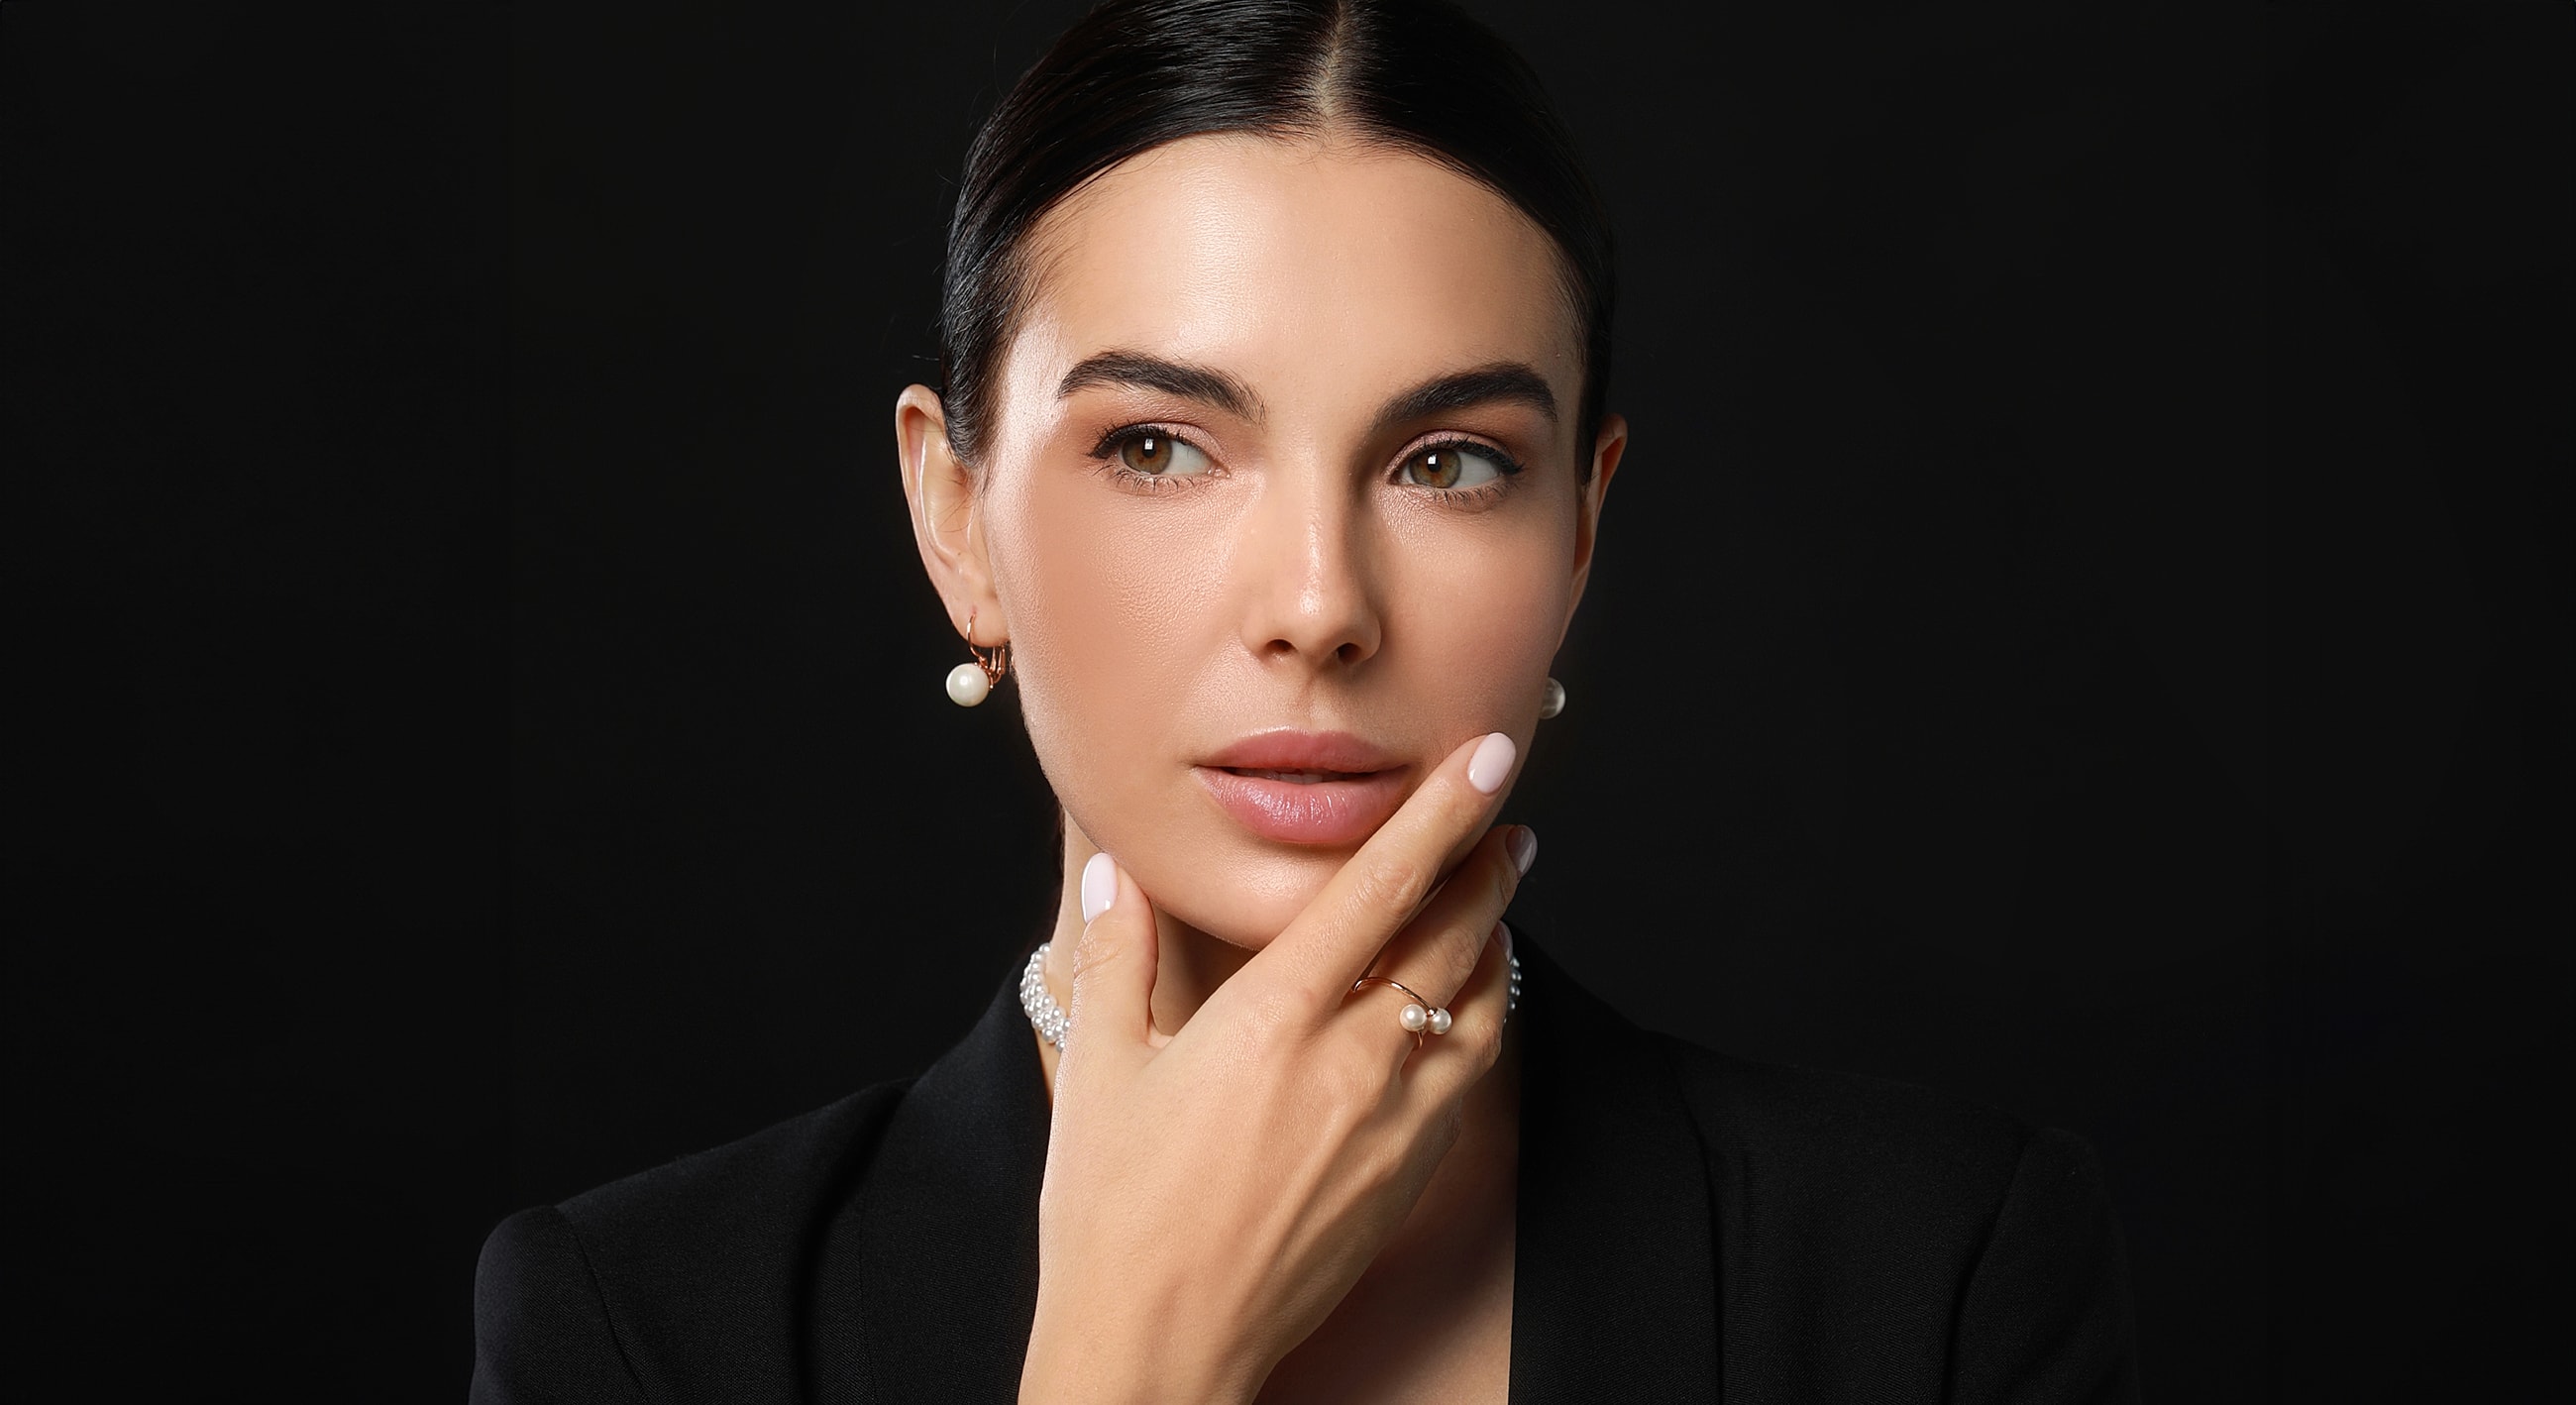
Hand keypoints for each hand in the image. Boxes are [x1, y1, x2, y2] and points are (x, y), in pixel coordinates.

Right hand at [1018, 731, 1532, 1404]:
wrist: (1160, 1347)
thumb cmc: (1113, 1215)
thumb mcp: (1102, 1070)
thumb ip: (1119, 957)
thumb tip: (1117, 876)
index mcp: (1271, 1021)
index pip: (1380, 889)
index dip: (1442, 815)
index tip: (1486, 762)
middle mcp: (1349, 1064)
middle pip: (1452, 939)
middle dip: (1486, 867)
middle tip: (1506, 818)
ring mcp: (1389, 1125)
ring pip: (1477, 1006)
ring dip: (1495, 939)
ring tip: (1500, 894)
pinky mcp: (1406, 1175)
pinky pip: (1468, 1075)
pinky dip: (1481, 1018)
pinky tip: (1471, 1003)